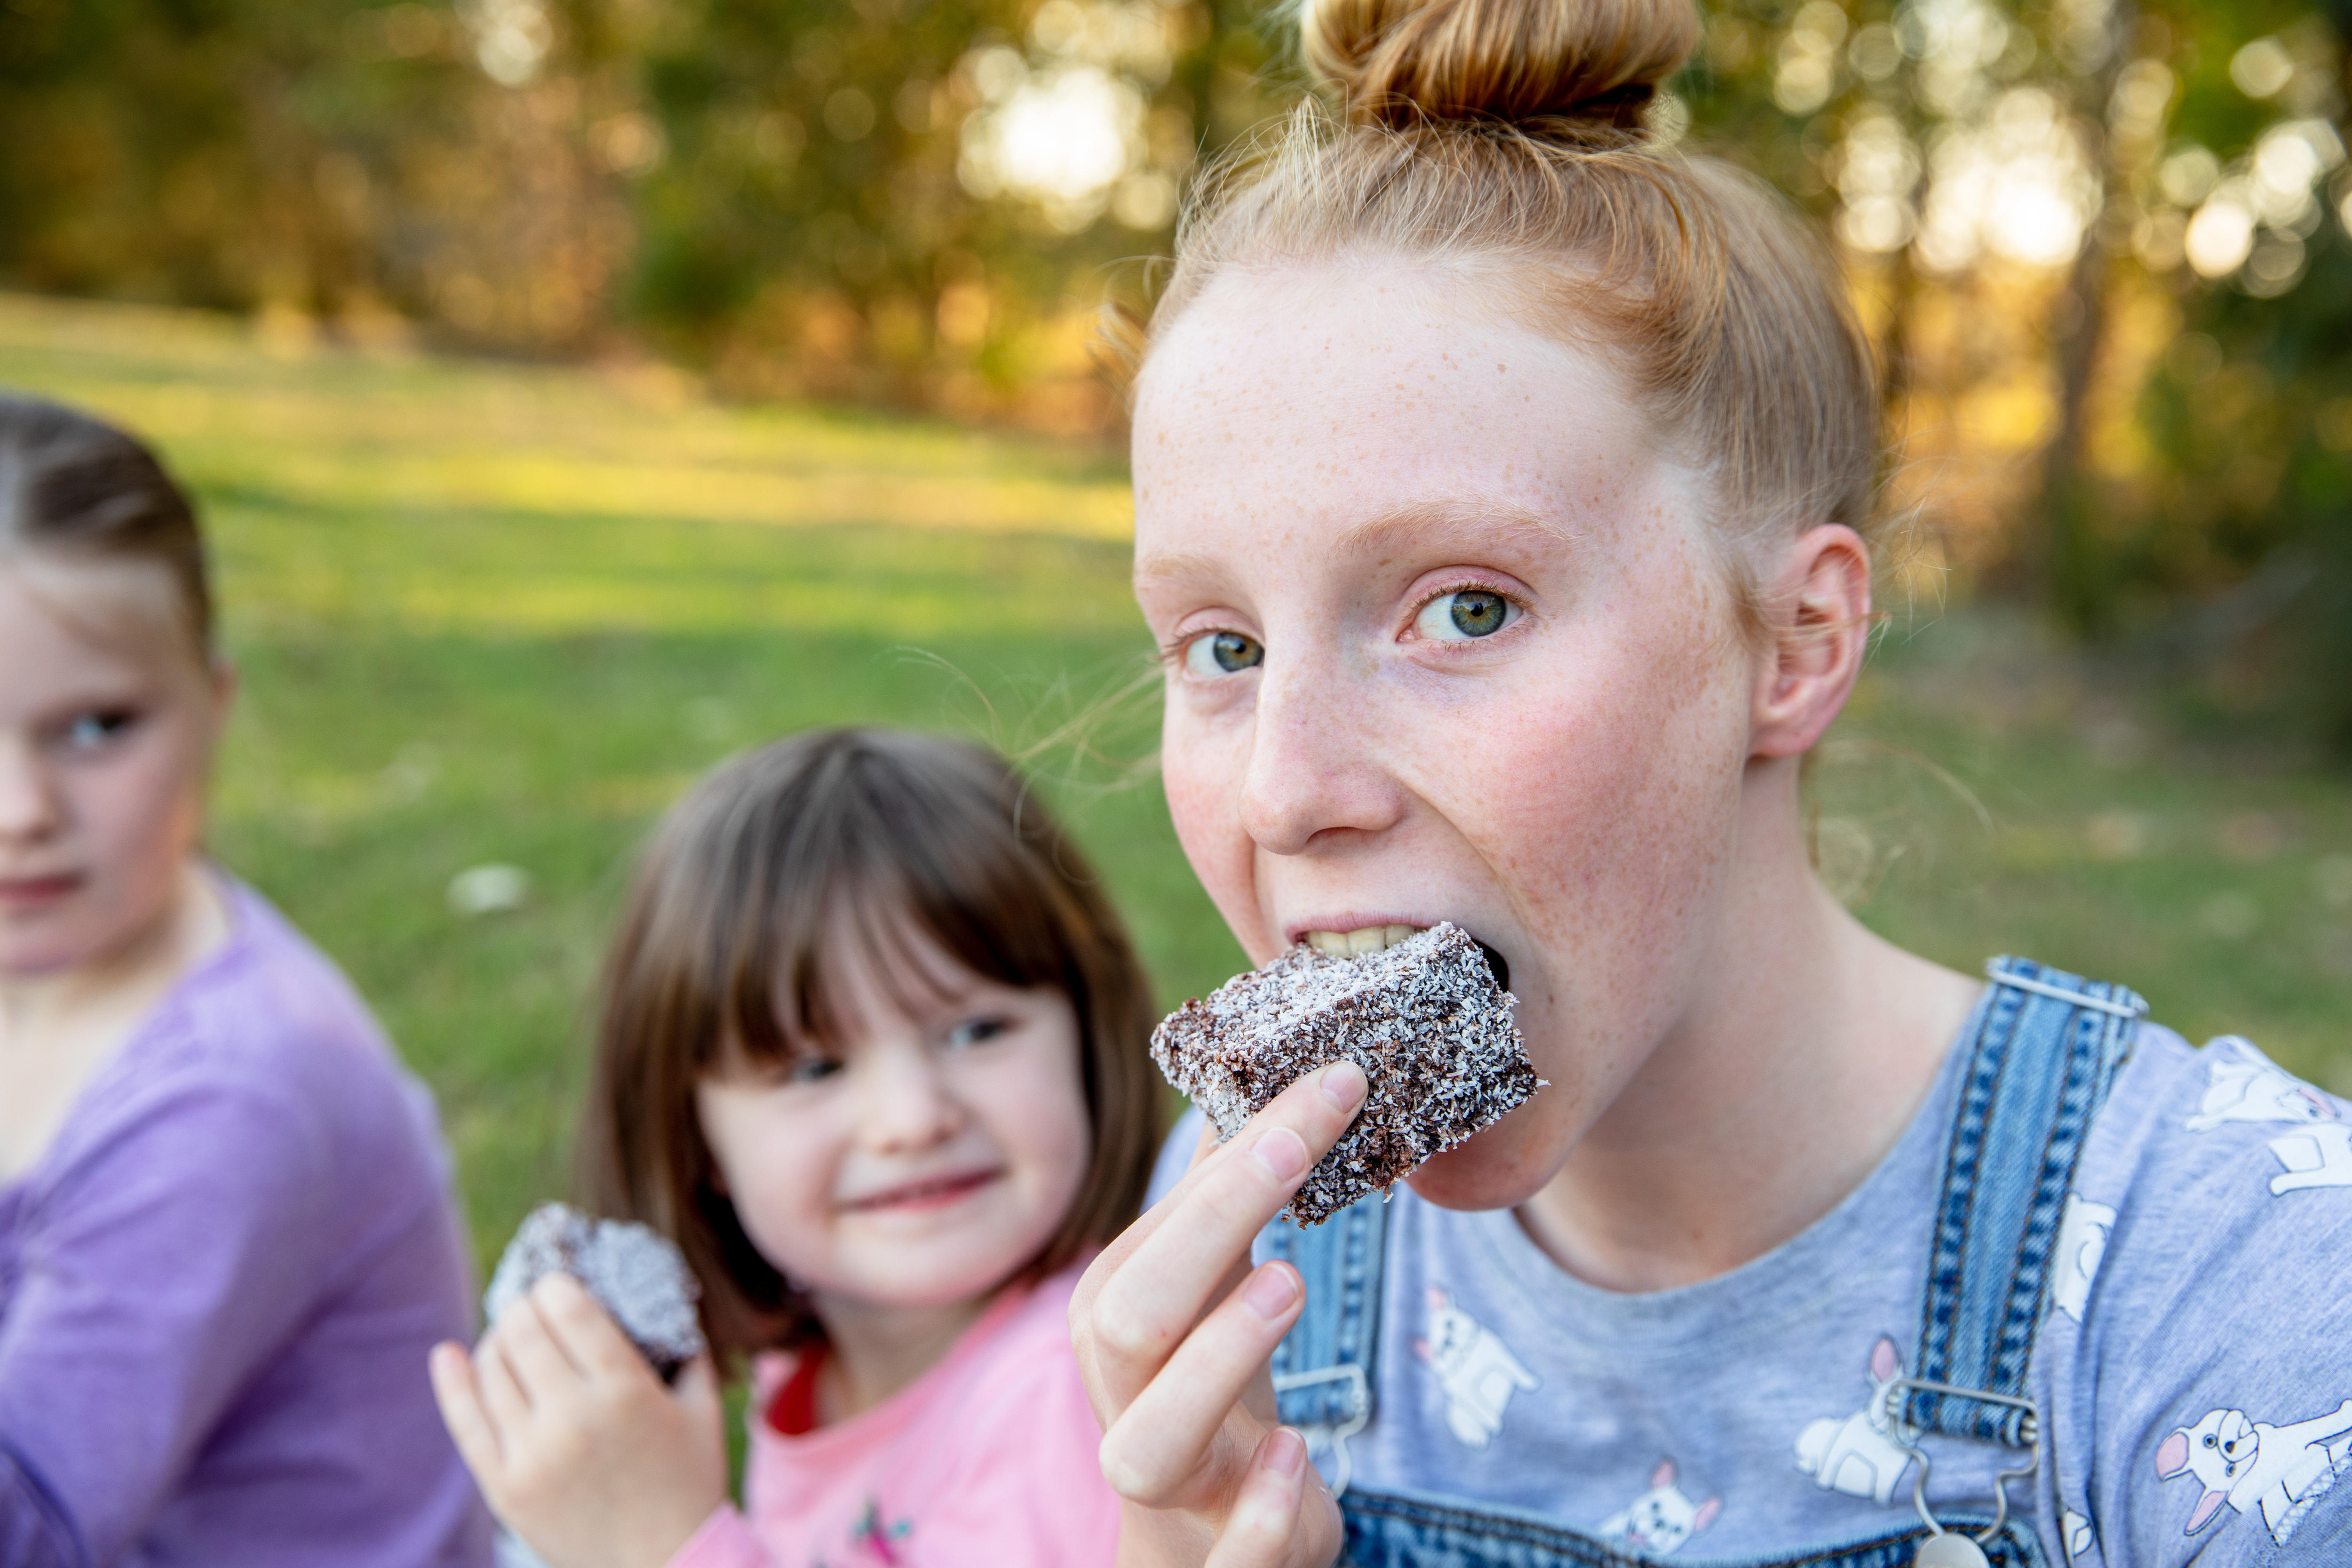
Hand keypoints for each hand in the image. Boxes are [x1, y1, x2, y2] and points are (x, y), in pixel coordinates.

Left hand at [430, 1273, 728, 1567]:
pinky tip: (448, 1355)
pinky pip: (466, 1422)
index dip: (556, 1285)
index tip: (558, 1286)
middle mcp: (572, 1417)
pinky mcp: (504, 1488)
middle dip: (524, 1307)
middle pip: (523, 1331)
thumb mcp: (702, 1408)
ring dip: (497, 1340)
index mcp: (625, 1390)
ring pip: (491, 1369)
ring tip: (512, 1339)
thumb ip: (686, 1350)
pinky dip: (453, 1382)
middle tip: (533, 1308)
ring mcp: (531, 1455)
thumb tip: (659, 1302)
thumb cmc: (690, 1483)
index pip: (569, 1308)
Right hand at [1071, 1060, 1367, 1567]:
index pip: (1170, 1224)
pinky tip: (1300, 1455)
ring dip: (1216, 1360)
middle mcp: (1123, 1393)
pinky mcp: (1216, 1553)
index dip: (1246, 1153)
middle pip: (1132, 1317)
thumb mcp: (1213, 1279)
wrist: (1199, 1528)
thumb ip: (1224, 1187)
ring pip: (1149, 1442)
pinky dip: (1256, 1512)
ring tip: (1288, 1283)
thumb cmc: (1209, 1377)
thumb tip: (1256, 1064)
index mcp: (1118, 1313)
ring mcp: (1164, 1479)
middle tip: (1300, 1151)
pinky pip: (1224, 1554)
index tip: (1333, 1086)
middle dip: (1211, 1228)